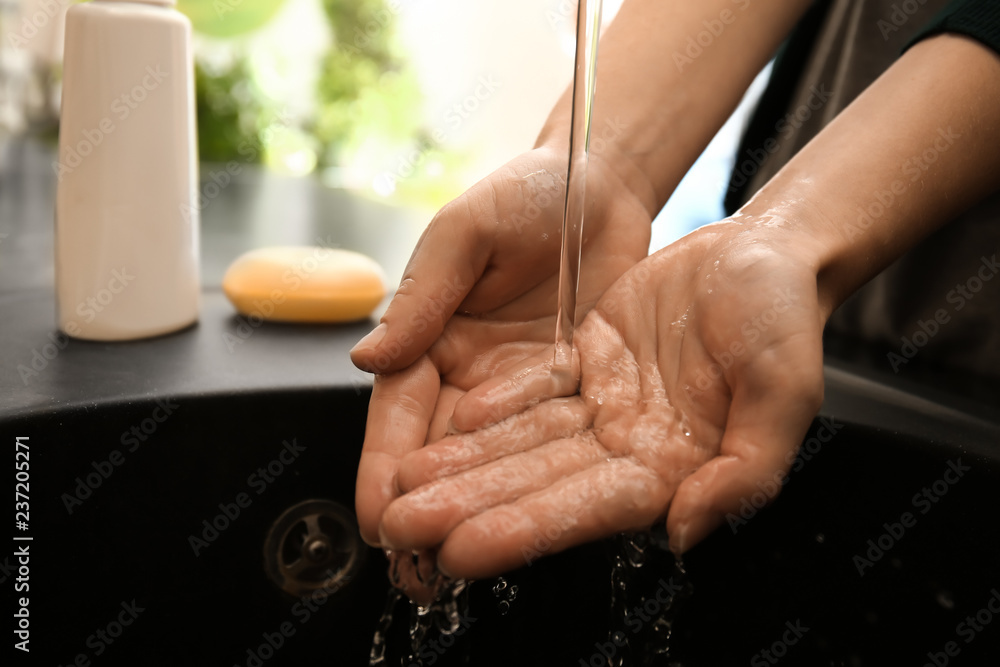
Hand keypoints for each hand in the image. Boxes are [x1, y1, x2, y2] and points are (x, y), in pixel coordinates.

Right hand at [351, 146, 651, 551]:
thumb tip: (366, 357)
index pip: (401, 411)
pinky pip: (556, 444)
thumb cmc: (523, 192)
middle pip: (442, 451)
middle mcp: (471, 374)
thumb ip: (424, 293)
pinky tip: (533, 523)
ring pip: (495, 461)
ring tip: (462, 567)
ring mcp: (523, 389)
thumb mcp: (465, 232)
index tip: (380, 516)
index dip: (387, 464)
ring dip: (480, 511)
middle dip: (427, 508)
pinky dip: (540, 485)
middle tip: (415, 568)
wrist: (600, 184)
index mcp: (431, 336)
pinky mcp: (574, 392)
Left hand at [376, 219, 826, 578]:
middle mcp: (631, 445)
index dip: (525, 530)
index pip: (589, 507)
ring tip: (405, 488)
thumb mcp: (785, 389)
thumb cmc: (785, 316)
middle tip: (403, 530)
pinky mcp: (585, 364)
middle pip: (539, 482)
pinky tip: (444, 425)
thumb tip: (684, 533)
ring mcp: (604, 406)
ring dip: (463, 465)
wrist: (763, 252)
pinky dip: (489, 407)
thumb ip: (746, 470)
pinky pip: (531, 388)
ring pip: (523, 440)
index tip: (462, 550)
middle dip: (470, 507)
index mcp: (677, 466)